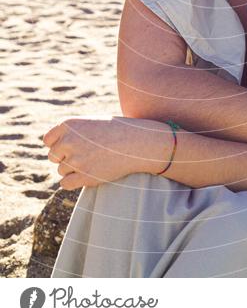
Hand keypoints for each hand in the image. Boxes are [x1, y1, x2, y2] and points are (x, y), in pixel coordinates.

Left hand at [42, 116, 172, 189]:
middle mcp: (69, 141)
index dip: (59, 145)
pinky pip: (65, 183)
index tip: (72, 146)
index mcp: (68, 124)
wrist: (137, 142)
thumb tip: (54, 150)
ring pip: (61, 170)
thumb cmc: (115, 131)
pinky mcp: (85, 176)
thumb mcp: (90, 124)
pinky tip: (87, 175)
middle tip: (86, 154)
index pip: (48, 140)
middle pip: (53, 156)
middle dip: (66, 157)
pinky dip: (73, 182)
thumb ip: (71, 133)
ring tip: (93, 161)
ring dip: (74, 169)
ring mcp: (76, 159)